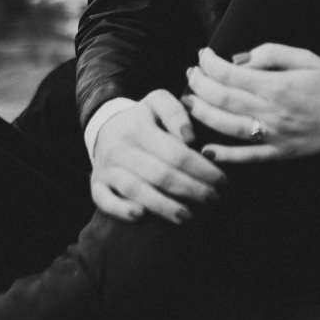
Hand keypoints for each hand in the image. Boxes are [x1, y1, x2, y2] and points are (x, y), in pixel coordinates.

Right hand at [89, 90, 225, 223]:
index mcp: (139, 128)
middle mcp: (120, 148)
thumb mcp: (158, 102)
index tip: (222, 181)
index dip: (202, 170)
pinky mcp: (96, 185)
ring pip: (137, 190)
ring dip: (164, 206)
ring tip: (187, 216)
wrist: (104, 128)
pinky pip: (104, 200)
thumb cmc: (142, 119)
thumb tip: (190, 138)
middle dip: (192, 190)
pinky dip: (121, 209)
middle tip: (214, 199)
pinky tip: (140, 216)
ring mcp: (107, 168)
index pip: (177, 153)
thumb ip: (176, 111)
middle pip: (161, 175)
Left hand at [184, 44, 319, 163]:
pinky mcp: (280, 153)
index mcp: (278, 85)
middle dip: (199, 85)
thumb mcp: (304, 57)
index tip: (202, 56)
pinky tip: (206, 148)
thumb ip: (270, 54)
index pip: (230, 74)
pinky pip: (247, 157)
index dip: (209, 64)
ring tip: (189, 102)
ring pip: (227, 126)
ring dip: (202, 114)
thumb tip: (237, 61)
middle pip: (223, 99)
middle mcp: (273, 111)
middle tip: (190, 75)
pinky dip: (224, 155)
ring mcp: (275, 135)